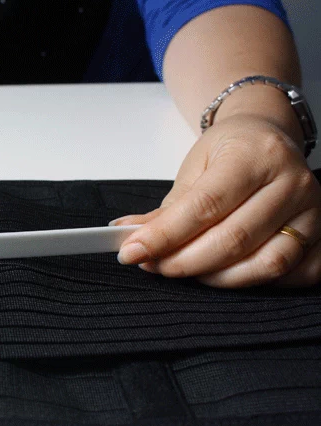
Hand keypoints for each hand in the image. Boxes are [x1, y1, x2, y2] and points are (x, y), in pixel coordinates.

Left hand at [109, 115, 320, 287]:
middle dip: (183, 261)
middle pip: (233, 240)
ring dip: (216, 278)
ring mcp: (312, 211)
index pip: (204, 206)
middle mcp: (290, 182)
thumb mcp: (192, 171)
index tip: (132, 252)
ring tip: (185, 270)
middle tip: (154, 265)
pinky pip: (294, 274)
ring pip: (265, 263)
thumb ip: (164, 211)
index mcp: (254, 155)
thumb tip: (128, 238)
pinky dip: (256, 282)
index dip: (164, 236)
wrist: (267, 137)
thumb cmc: (230, 153)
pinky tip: (228, 274)